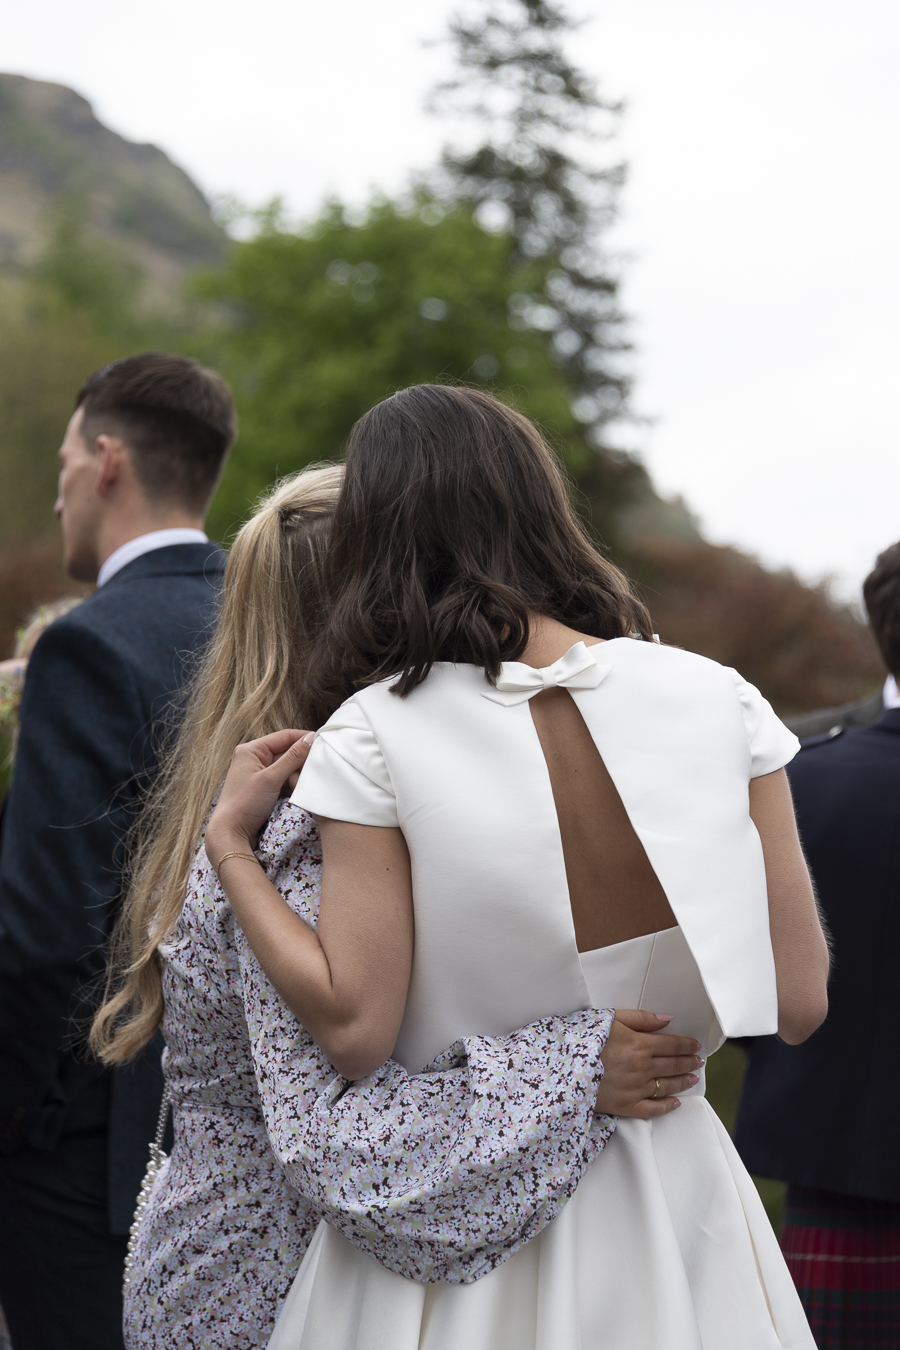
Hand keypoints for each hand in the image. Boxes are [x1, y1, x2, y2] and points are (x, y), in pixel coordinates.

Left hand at [206, 729, 313, 865]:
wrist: (231, 833)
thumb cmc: (245, 803)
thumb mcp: (271, 779)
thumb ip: (293, 757)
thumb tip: (311, 738)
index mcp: (251, 750)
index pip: (284, 736)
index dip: (304, 739)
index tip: (323, 744)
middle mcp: (254, 758)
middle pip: (287, 753)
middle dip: (300, 765)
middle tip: (312, 773)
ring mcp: (259, 774)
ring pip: (288, 769)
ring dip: (297, 778)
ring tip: (300, 788)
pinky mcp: (264, 788)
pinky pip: (284, 781)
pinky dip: (292, 786)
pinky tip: (296, 794)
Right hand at [595, 1010, 702, 1118]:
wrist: (563, 1068)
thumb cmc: (585, 1040)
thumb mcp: (611, 1019)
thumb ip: (642, 1018)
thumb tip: (668, 1019)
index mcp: (640, 1045)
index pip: (672, 1045)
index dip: (687, 1045)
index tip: (695, 1046)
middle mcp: (643, 1068)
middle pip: (673, 1065)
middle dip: (688, 1062)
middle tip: (698, 1061)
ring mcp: (636, 1089)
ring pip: (667, 1086)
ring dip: (683, 1081)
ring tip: (692, 1078)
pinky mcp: (626, 1107)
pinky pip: (652, 1109)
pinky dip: (666, 1106)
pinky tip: (675, 1103)